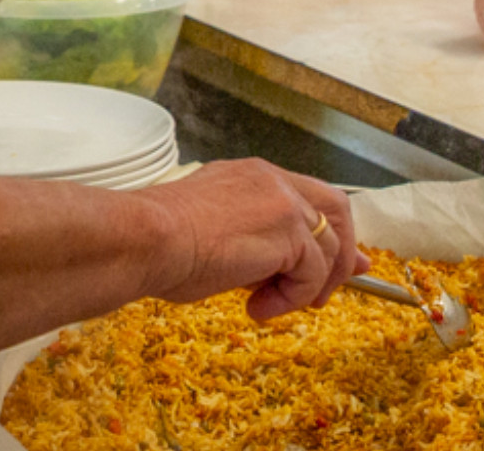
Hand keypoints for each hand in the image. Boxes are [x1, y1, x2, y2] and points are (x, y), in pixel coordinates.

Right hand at [133, 159, 368, 321]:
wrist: (145, 238)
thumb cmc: (162, 245)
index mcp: (253, 176)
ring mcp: (284, 201)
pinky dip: (292, 297)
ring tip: (269, 305)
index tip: (331, 266)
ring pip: (327, 248)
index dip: (326, 233)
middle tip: (321, 294)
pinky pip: (311, 272)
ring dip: (306, 286)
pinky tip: (258, 307)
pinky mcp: (288, 228)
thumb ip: (263, 247)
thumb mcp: (221, 239)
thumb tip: (294, 269)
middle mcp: (273, 180)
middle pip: (336, 209)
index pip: (309, 197)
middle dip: (338, 255)